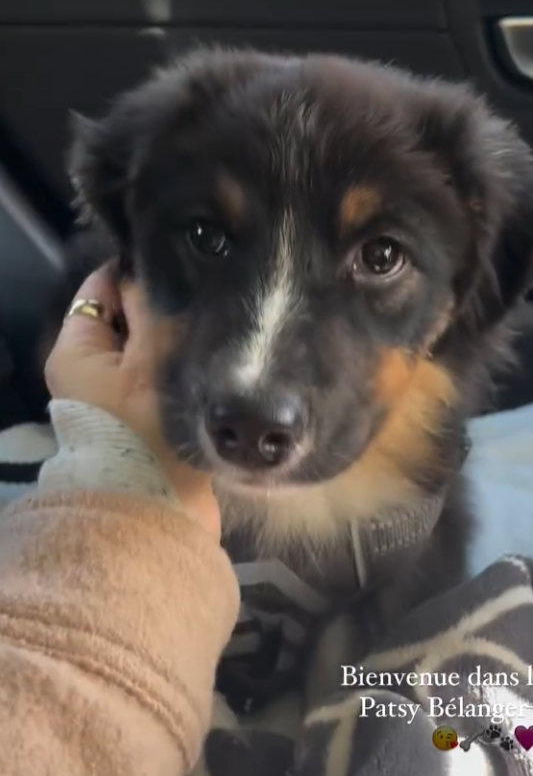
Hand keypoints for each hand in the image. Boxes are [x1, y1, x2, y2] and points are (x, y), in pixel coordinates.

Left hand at [44, 265, 220, 539]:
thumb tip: (148, 270)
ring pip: (147, 349)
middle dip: (163, 307)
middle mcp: (85, 371)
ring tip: (216, 327)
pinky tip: (210, 365)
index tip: (186, 260)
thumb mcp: (149, 357)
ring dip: (175, 341)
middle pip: (127, 317)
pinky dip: (179, 370)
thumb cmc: (145, 430)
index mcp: (74, 349)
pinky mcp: (138, 422)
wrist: (152, 514)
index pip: (103, 284)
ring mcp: (112, 399)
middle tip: (210, 294)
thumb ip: (150, 306)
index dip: (141, 267)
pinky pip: (158, 378)